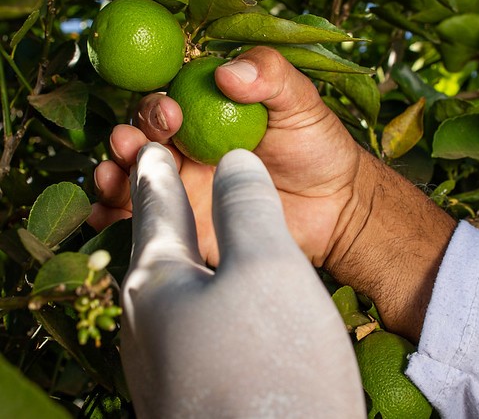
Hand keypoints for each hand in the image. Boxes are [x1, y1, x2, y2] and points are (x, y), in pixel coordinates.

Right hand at [90, 46, 456, 340]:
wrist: (337, 208)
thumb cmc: (318, 146)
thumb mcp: (300, 102)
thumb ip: (270, 76)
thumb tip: (226, 71)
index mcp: (207, 111)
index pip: (166, 100)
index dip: (157, 104)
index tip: (171, 113)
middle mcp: (186, 147)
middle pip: (139, 138)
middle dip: (129, 138)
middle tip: (140, 145)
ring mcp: (182, 188)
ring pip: (132, 178)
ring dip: (112, 175)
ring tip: (112, 178)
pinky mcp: (183, 227)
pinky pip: (140, 223)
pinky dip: (113, 219)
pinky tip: (104, 219)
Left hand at [121, 143, 364, 416]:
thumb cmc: (273, 366)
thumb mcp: (268, 266)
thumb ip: (248, 205)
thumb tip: (234, 163)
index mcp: (156, 284)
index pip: (156, 207)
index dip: (158, 170)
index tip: (152, 145)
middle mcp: (146, 327)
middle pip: (151, 251)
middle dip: (159, 212)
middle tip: (171, 179)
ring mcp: (165, 369)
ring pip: (170, 294)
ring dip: (183, 256)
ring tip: (199, 237)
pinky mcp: (191, 397)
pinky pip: (191, 327)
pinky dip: (204, 297)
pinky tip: (226, 308)